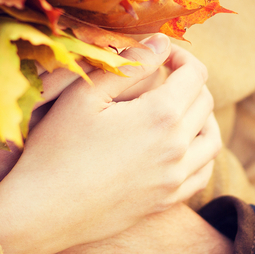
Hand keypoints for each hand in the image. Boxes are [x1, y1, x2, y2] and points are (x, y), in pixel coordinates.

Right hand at [0, 35, 221, 253]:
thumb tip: (161, 42)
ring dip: (201, 116)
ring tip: (176, 108)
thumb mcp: (84, 95)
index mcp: (161, 115)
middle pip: (205, 103)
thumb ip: (128, 65)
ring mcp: (175, 178)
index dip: (182, 56)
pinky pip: (202, 172)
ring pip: (211, 139)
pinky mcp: (167, 201)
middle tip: (164, 76)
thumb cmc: (56, 148)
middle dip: (189, 82)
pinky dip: (199, 152)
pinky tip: (179, 145)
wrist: (43, 211)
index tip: (162, 54)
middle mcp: (177, 148)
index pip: (194, 74)